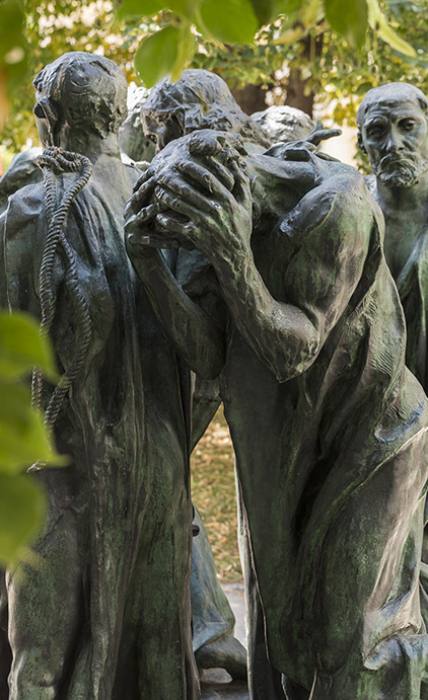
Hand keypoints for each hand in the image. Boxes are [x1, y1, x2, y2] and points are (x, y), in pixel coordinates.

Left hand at [152, 132, 252, 258]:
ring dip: (166, 196)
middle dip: (173, 180)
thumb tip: (237, 160)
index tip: (180, 162)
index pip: (208, 178)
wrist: (235, 256)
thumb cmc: (240, 228)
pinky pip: (176, 225)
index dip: (192, 168)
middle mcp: (215, 210)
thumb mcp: (245, 206)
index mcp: (228, 200)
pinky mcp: (196, 236)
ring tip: (157, 190)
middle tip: (161, 173)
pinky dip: (165, 220)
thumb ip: (242, 183)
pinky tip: (158, 215)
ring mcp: (204, 223)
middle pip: (189, 189)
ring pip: (179, 205)